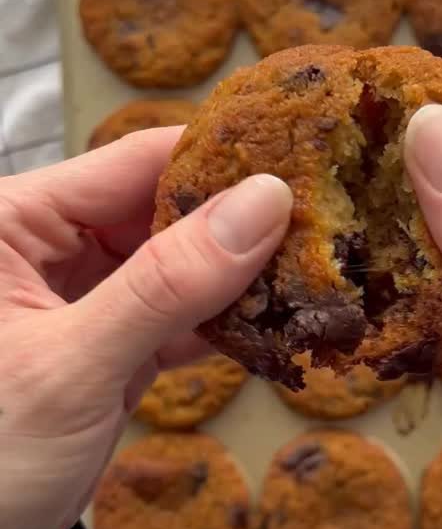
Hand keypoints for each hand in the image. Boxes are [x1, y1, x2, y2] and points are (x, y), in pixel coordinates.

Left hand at [0, 130, 290, 528]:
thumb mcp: (74, 366)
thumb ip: (167, 284)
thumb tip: (264, 203)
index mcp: (12, 221)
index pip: (130, 163)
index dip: (216, 162)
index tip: (301, 164)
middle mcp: (42, 244)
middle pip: (157, 208)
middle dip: (234, 223)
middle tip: (323, 226)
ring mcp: (75, 295)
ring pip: (172, 263)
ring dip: (233, 278)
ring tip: (312, 275)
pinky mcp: (102, 344)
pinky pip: (170, 315)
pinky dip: (215, 324)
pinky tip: (271, 328)